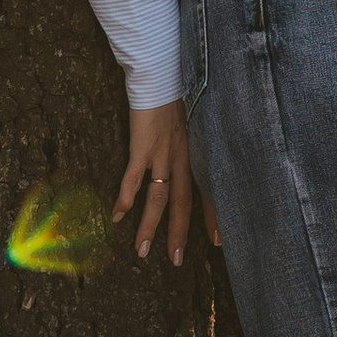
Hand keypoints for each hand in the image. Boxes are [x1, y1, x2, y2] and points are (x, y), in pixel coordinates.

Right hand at [116, 97, 217, 265]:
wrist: (163, 76)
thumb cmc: (177, 98)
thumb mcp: (194, 125)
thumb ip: (192, 146)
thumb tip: (190, 162)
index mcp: (197, 154)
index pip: (209, 192)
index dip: (213, 218)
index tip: (218, 243)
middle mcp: (184, 158)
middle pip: (183, 203)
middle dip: (179, 234)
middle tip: (175, 260)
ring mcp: (163, 154)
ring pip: (158, 198)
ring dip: (148, 226)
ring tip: (141, 250)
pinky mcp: (143, 146)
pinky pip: (134, 177)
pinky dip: (125, 198)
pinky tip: (118, 215)